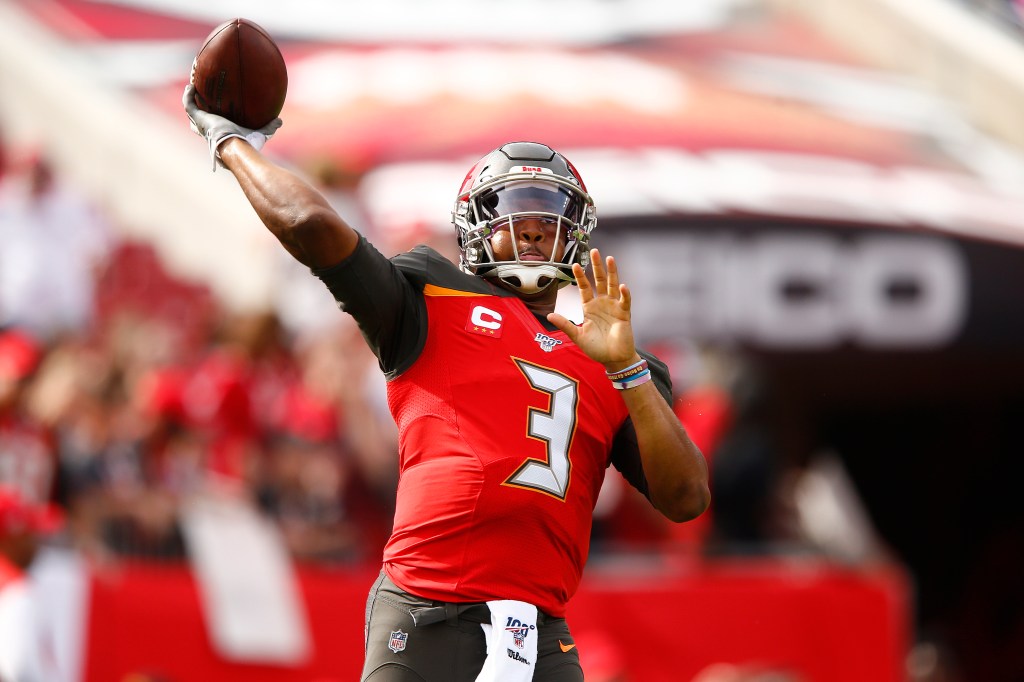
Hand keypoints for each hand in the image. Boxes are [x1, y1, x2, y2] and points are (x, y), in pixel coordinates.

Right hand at [182, 84, 281, 170]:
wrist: (236, 146)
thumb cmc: (248, 144)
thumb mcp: (261, 134)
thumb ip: (270, 127)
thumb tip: (280, 121)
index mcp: (220, 135)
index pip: (213, 130)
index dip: (211, 122)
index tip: (213, 112)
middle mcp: (208, 131)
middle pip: (197, 123)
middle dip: (197, 112)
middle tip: (198, 99)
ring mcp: (201, 125)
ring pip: (191, 112)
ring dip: (189, 99)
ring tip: (191, 87)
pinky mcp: (198, 118)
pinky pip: (188, 104)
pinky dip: (188, 95)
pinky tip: (191, 85)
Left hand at [547, 248, 637, 368]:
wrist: (613, 359)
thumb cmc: (596, 348)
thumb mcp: (578, 336)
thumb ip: (565, 324)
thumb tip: (549, 316)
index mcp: (589, 308)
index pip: (584, 288)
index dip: (580, 276)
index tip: (575, 264)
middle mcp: (602, 304)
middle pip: (600, 281)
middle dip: (597, 266)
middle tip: (594, 251)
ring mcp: (614, 307)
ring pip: (613, 285)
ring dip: (612, 272)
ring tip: (609, 258)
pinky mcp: (624, 314)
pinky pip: (625, 301)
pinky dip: (624, 293)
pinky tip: (623, 286)